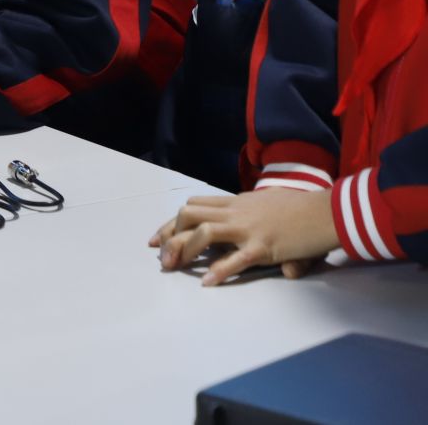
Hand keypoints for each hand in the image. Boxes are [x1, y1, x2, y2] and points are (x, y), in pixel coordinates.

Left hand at [149, 187, 339, 285]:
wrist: (328, 211)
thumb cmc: (302, 209)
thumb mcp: (269, 207)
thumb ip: (254, 221)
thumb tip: (238, 235)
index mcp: (235, 202)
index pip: (193, 206)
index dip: (171, 222)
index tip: (156, 239)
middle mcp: (236, 213)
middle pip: (189, 215)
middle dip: (170, 236)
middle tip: (163, 258)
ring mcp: (249, 229)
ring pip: (204, 232)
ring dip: (185, 250)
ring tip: (176, 268)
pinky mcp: (264, 246)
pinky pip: (236, 259)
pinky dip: (219, 270)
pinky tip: (207, 282)